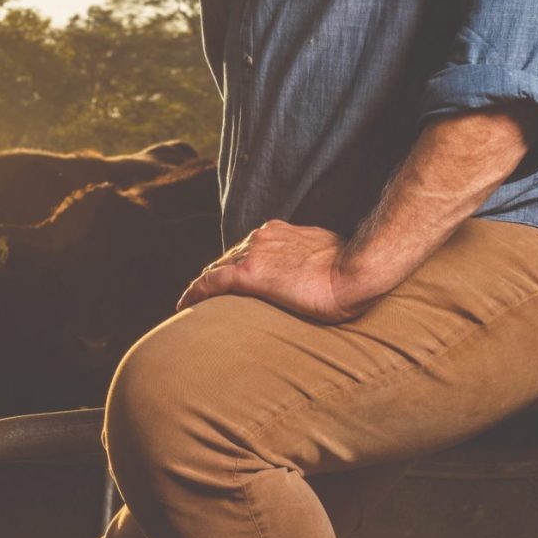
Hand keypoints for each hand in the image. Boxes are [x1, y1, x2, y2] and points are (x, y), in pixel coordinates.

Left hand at [175, 219, 383, 321]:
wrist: (355, 273)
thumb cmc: (350, 271)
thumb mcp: (328, 255)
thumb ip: (310, 259)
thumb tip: (313, 272)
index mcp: (280, 232)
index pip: (247, 249)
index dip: (233, 265)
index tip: (227, 279)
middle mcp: (262, 237)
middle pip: (228, 257)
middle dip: (216, 276)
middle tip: (204, 298)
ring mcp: (254, 252)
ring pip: (216, 269)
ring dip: (205, 287)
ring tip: (193, 305)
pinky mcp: (249, 273)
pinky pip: (210, 282)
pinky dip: (194, 292)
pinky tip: (183, 305)